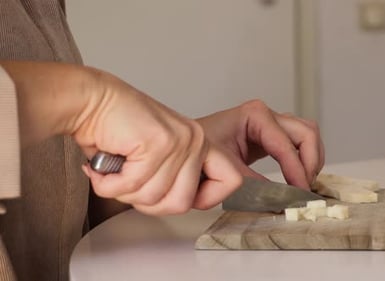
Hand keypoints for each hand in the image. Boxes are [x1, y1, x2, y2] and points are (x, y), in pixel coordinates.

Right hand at [2, 61, 242, 215]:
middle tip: (129, 184)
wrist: (90, 102)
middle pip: (182, 203)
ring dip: (125, 192)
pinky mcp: (159, 142)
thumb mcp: (157, 159)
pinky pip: (134, 185)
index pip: (232, 181)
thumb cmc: (117, 131)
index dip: (206, 199)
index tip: (174, 195)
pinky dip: (110, 185)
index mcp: (200, 143)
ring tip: (115, 171)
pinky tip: (103, 168)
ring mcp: (180, 141)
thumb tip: (181, 206)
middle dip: (148, 203)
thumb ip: (174, 180)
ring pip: (155, 198)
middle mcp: (195, 140)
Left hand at [196, 100, 323, 188]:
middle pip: (306, 132)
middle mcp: (265, 115)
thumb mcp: (225, 169)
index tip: (299, 192)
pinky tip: (298, 178)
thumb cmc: (198, 154)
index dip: (296, 170)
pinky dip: (304, 159)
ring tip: (304, 184)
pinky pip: (298, 143)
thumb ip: (255, 184)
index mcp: (254, 115)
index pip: (286, 144)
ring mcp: (270, 124)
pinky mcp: (270, 136)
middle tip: (305, 188)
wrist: (184, 151)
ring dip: (311, 160)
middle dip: (310, 161)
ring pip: (307, 135)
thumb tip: (281, 199)